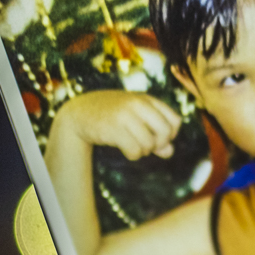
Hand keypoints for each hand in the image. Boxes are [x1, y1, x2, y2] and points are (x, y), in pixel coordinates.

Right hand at [55, 90, 180, 160]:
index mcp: (146, 99)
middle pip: (166, 132)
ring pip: (149, 143)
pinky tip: (125, 149)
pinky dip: (133, 155)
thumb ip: (155, 135)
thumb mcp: (137, 120)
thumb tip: (169, 152)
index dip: (170, 134)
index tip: (156, 137)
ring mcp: (124, 115)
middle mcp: (137, 104)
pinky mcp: (112, 128)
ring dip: (143, 151)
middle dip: (159, 144)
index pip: (175, 121)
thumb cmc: (113, 117)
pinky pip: (135, 150)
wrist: (80, 112)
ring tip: (133, 145)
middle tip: (146, 145)